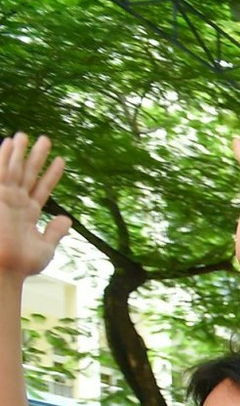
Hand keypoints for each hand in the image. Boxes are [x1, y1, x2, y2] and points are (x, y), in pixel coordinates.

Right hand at [0, 134, 70, 278]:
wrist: (5, 269)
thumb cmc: (22, 263)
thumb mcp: (46, 247)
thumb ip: (55, 232)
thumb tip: (67, 219)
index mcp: (28, 214)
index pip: (42, 188)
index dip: (52, 175)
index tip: (61, 160)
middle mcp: (17, 203)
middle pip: (29, 174)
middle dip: (36, 157)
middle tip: (46, 139)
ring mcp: (6, 199)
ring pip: (15, 170)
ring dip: (21, 152)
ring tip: (27, 135)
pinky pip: (2, 173)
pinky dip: (4, 158)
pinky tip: (9, 143)